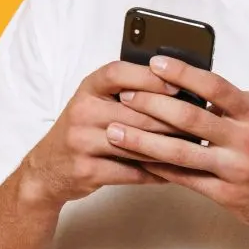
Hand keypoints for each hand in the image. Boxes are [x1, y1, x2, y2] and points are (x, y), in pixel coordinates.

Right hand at [11, 61, 183, 209]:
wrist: (47, 169)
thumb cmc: (83, 131)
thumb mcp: (95, 103)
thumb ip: (127, 95)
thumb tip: (178, 90)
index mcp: (87, 89)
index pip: (118, 74)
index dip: (148, 77)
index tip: (178, 85)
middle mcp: (82, 111)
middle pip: (136, 112)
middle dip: (172, 121)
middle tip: (201, 126)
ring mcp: (81, 141)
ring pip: (137, 144)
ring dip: (169, 149)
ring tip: (194, 150)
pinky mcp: (86, 170)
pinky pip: (131, 172)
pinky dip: (155, 174)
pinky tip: (173, 174)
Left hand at [105, 56, 248, 248]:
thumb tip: (214, 89)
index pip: (215, 87)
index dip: (184, 72)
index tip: (156, 62)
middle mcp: (244, 140)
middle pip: (190, 117)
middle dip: (152, 104)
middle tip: (124, 95)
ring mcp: (233, 169)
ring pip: (180, 152)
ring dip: (143, 140)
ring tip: (114, 130)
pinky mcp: (225, 195)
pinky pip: (184, 179)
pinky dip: (158, 168)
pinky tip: (136, 159)